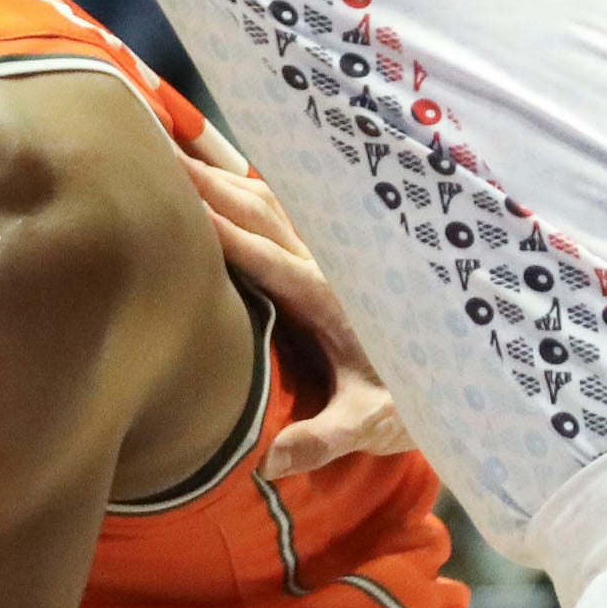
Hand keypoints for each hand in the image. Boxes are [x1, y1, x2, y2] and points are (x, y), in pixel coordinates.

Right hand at [177, 135, 412, 478]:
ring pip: (265, 198)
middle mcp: (325, 263)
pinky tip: (213, 166)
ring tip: (169, 146)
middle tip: (151, 149)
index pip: (265, 258)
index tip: (174, 204)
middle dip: (204, 181)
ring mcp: (324, 252)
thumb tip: (269, 461)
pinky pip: (278, 205)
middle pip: (257, 209)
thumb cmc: (406, 401)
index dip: (221, 233)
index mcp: (328, 299)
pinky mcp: (324, 252)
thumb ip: (323, 439)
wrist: (455, 378)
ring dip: (218, 173)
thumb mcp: (369, 425)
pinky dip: (240, 181)